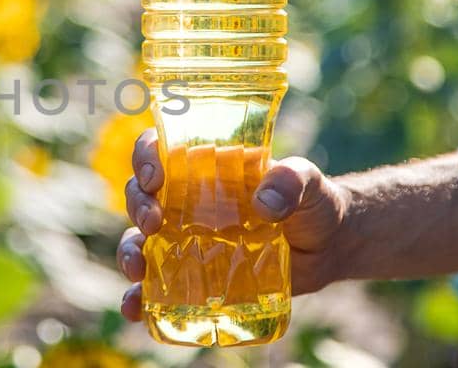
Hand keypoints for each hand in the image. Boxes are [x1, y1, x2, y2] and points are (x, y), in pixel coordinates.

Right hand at [116, 128, 349, 320]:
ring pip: (138, 240)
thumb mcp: (309, 182)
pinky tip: (134, 309)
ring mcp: (186, 239)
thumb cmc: (314, 203)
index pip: (161, 149)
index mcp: (206, 168)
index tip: (155, 177)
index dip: (146, 158)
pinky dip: (137, 297)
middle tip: (153, 222)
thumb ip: (292, 180)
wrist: (329, 247)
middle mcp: (187, 200)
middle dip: (136, 206)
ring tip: (137, 269)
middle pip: (140, 194)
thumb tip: (263, 204)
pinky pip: (156, 286)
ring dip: (128, 253)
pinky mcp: (194, 275)